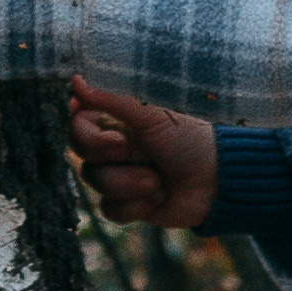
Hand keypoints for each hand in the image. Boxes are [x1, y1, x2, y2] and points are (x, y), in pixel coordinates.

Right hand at [67, 77, 217, 229]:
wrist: (216, 181)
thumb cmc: (188, 139)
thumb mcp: (151, 114)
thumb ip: (111, 98)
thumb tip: (75, 81)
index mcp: (117, 121)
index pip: (78, 126)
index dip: (88, 136)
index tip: (115, 139)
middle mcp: (114, 148)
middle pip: (81, 157)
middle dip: (110, 159)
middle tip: (129, 152)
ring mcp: (120, 176)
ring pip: (97, 184)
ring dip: (130, 183)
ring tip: (158, 180)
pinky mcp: (128, 204)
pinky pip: (110, 209)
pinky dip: (136, 205)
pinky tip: (158, 198)